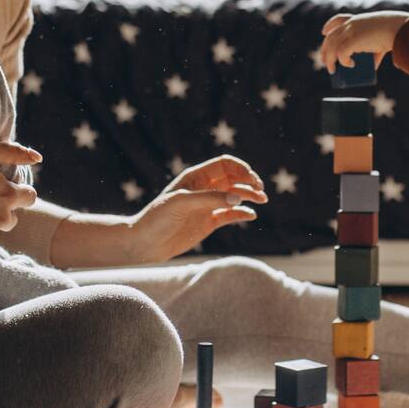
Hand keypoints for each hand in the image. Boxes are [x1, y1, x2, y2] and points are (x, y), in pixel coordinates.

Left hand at [124, 156, 268, 264]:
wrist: (146, 242)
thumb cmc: (158, 218)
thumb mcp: (181, 203)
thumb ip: (210, 198)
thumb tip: (238, 197)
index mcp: (196, 177)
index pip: (225, 165)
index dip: (241, 168)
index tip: (252, 179)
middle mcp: (204, 189)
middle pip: (234, 179)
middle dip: (249, 182)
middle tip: (260, 191)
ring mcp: (207, 205)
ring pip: (235, 196)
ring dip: (249, 196)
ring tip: (262, 201)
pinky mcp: (209, 222)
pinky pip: (231, 215)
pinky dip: (242, 213)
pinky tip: (251, 215)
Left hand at [319, 11, 408, 73]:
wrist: (399, 29)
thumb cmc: (394, 32)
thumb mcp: (381, 38)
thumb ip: (375, 52)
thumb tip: (372, 68)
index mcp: (357, 20)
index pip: (338, 20)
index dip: (329, 26)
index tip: (324, 33)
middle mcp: (351, 24)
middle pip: (331, 37)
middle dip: (325, 49)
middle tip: (324, 61)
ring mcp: (351, 31)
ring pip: (333, 46)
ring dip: (330, 60)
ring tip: (332, 70)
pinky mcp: (353, 40)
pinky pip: (342, 53)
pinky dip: (343, 61)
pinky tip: (349, 65)